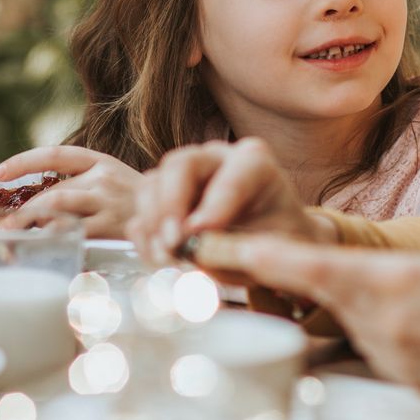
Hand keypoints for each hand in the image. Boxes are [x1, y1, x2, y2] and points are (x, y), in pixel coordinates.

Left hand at [0, 146, 141, 237]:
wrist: (177, 214)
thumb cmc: (135, 201)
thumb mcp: (111, 179)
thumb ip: (79, 184)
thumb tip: (39, 204)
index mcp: (99, 161)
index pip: (55, 155)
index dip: (24, 161)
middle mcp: (102, 177)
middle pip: (52, 191)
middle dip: (23, 210)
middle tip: (2, 225)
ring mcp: (107, 201)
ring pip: (57, 208)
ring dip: (31, 222)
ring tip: (12, 235)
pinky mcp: (112, 226)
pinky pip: (75, 232)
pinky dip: (55, 238)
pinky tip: (44, 247)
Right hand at [126, 137, 329, 263]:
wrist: (270, 250)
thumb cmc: (278, 244)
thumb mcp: (274, 248)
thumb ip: (241, 248)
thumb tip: (195, 252)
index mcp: (254, 163)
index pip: (234, 172)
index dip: (216, 202)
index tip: (202, 231)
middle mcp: (215, 160)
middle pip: (180, 165)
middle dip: (171, 205)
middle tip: (173, 243)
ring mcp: (184, 177)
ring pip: (152, 184)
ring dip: (152, 223)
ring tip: (165, 257)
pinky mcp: (163, 199)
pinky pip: (141, 211)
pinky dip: (144, 237)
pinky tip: (158, 259)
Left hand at [235, 237, 419, 387]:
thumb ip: (418, 267)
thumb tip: (400, 269)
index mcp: (395, 281)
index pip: (311, 267)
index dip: (262, 256)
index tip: (221, 246)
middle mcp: (385, 323)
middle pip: (333, 297)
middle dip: (337, 283)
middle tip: (368, 273)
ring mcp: (394, 360)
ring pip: (364, 324)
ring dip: (387, 311)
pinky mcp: (407, 388)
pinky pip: (390, 352)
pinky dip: (408, 339)